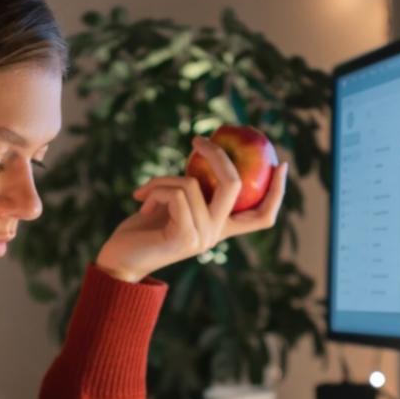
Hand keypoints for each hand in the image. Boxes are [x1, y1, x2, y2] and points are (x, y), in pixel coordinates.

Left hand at [94, 136, 289, 283]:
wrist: (119, 259)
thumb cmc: (142, 229)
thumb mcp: (173, 203)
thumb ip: (192, 187)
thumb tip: (205, 150)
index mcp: (220, 228)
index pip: (262, 216)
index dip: (277, 191)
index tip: (280, 164)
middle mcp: (216, 234)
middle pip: (236, 185)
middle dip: (218, 154)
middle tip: (199, 139)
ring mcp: (202, 237)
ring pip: (193, 183)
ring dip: (163, 179)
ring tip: (145, 192)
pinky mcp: (184, 237)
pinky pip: (176, 193)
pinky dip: (154, 188)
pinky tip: (140, 201)